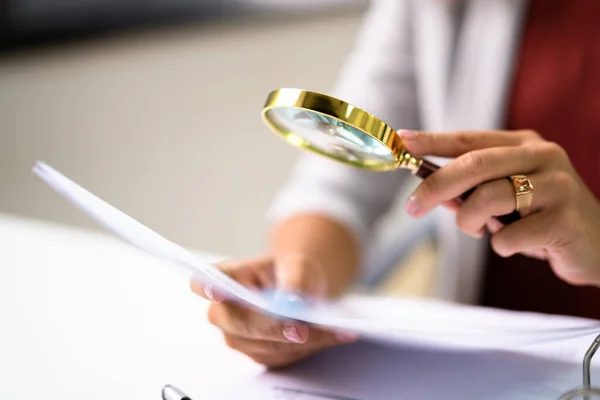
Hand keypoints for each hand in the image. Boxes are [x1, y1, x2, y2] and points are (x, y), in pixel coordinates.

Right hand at [190, 255, 357, 367]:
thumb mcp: (298, 266)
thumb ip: (294, 280)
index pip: (205, 282)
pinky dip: (310, 347)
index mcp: (227, 278)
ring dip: (303, 341)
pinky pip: (283, 357)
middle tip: (303, 329)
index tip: (215, 289)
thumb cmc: (291, 272)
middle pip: (240, 325)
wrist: (300, 290)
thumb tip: (291, 302)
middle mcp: (223, 311)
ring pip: (266, 345)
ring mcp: (237, 337)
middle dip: (274, 328)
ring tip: (335, 330)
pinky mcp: (257, 354)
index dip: (206, 287)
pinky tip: (332, 336)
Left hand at [399, 129, 599, 285]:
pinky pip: (509, 235)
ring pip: (489, 198)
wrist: (597, 245)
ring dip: (469, 221)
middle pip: (475, 164)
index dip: (432, 140)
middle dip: (436, 186)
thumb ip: (472, 190)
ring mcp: (557, 185)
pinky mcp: (565, 219)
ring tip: (476, 231)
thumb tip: (430, 191)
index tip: (400, 141)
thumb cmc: (540, 218)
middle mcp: (543, 156)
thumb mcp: (506, 198)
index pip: (469, 139)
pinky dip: (500, 245)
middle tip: (412, 208)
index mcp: (524, 144)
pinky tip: (515, 244)